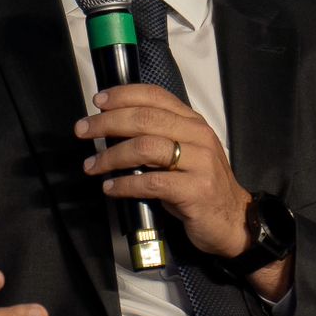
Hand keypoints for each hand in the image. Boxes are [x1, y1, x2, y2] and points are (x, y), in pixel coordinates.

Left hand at [75, 84, 291, 297]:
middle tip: (82, 131)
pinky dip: (125, 185)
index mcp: (193, 122)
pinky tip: (110, 187)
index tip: (98, 101)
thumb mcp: (184, 153)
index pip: (156, 96)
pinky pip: (152, 183)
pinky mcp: (196, 190)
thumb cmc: (199, 185)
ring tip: (91, 166)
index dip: (124, 95)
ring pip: (146, 148)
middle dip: (107, 123)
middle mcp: (198, 136)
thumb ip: (158, 136)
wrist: (233, 221)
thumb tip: (112, 128)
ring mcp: (200, 162)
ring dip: (111, 156)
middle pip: (145, 119)